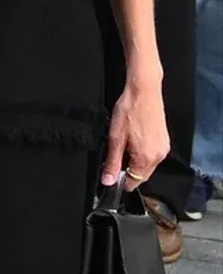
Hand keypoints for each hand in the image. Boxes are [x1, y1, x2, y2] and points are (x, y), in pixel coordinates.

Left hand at [102, 71, 169, 186]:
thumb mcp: (115, 138)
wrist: (144, 91)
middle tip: (115, 157)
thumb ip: (112, 162)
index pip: (134, 182)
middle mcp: (159, 156)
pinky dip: (143, 154)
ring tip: (125, 145)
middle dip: (128, 171)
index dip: (121, 181)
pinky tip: (134, 140)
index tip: (111, 175)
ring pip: (147, 166)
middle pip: (141, 176)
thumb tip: (108, 181)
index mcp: (146, 158)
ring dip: (135, 162)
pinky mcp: (164, 141)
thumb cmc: (129, 110)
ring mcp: (163, 148)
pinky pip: (153, 155)